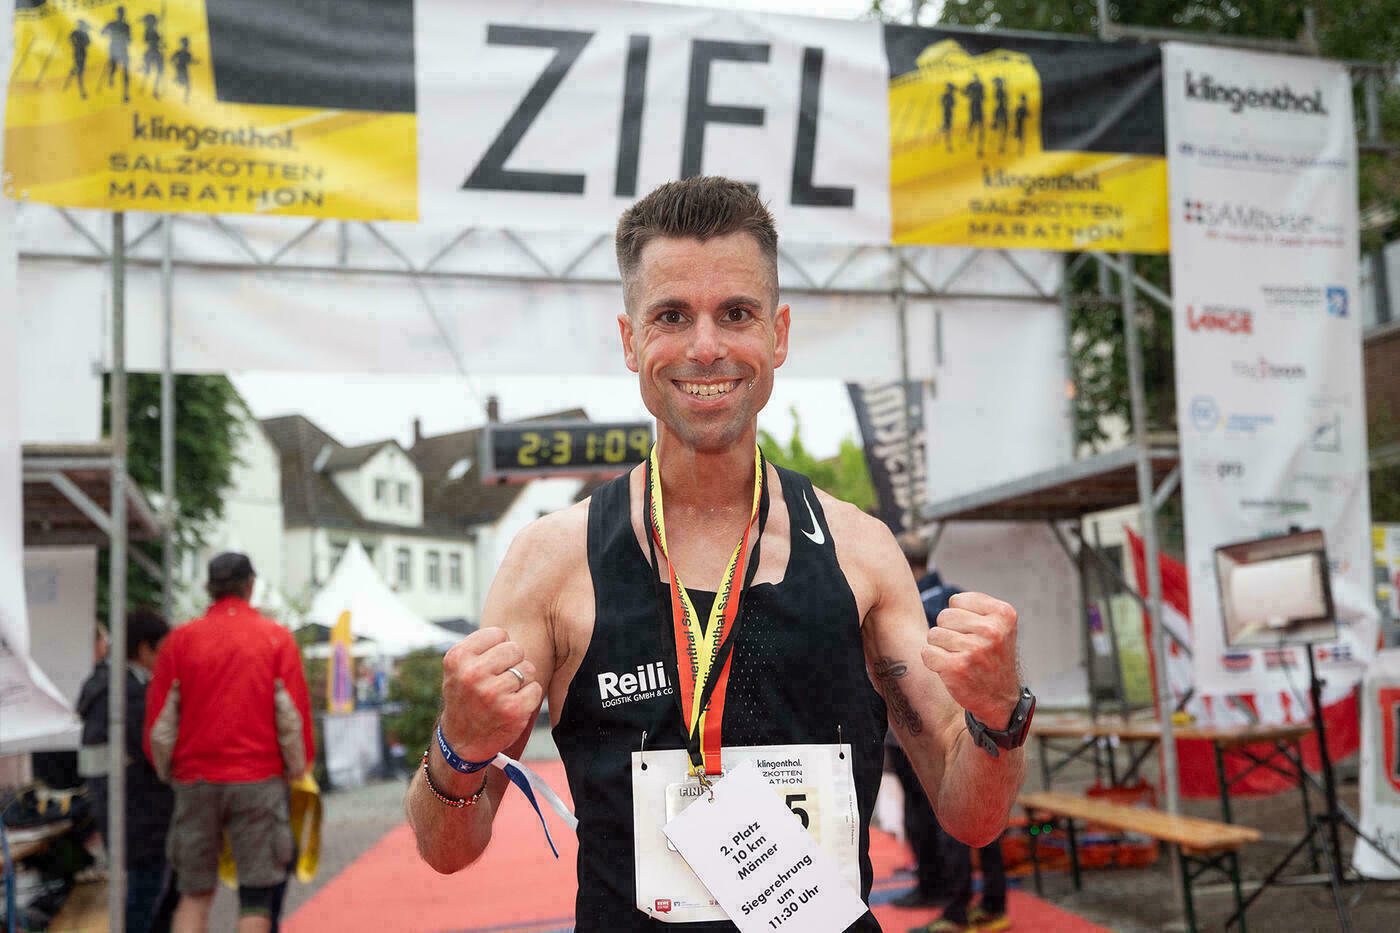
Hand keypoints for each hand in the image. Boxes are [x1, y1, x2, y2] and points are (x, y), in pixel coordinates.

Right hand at [439, 627, 541, 762]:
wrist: (460, 742)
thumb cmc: (465, 697)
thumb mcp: (459, 668)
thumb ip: (480, 646)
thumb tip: (512, 626)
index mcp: (458, 658)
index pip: (498, 633)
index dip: (499, 648)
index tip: (490, 664)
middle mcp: (472, 674)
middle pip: (515, 649)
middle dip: (513, 663)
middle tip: (500, 680)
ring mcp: (492, 693)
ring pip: (528, 668)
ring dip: (522, 681)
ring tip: (504, 694)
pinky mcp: (512, 710)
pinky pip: (536, 688)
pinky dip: (530, 697)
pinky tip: (513, 706)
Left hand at [922, 592, 1021, 728]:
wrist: (1000, 700)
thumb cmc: (993, 659)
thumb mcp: (999, 626)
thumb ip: (977, 607)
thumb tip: (950, 600)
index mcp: (1003, 614)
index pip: (956, 600)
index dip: (960, 618)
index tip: (975, 634)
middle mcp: (992, 630)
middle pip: (944, 616)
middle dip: (949, 632)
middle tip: (967, 650)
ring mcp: (975, 649)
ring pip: (933, 634)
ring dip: (941, 648)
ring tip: (961, 659)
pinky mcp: (957, 667)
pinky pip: (926, 652)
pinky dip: (933, 661)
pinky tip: (951, 670)